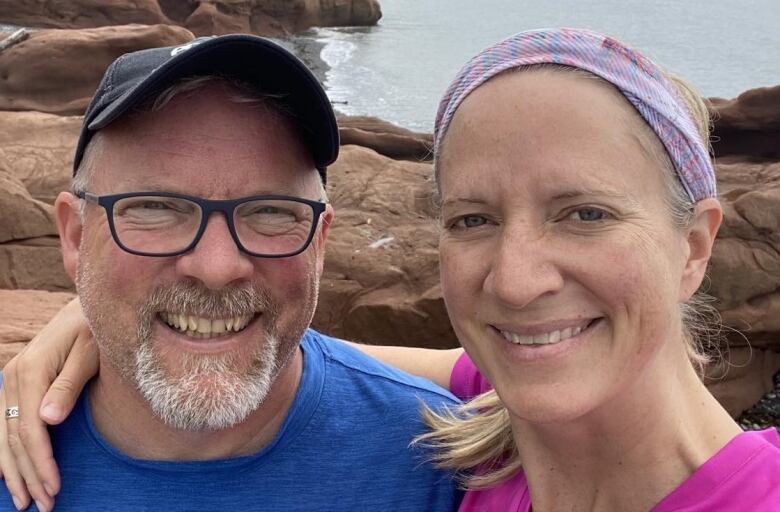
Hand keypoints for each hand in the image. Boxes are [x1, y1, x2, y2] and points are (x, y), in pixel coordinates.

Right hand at [0, 297, 98, 510]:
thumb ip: (70, 384)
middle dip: (28, 475)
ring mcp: (11, 379)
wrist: (87, 306)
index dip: (40, 462)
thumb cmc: (96, 329)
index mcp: (32, 370)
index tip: (53, 488)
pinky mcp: (16, 382)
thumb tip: (48, 419)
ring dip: (13, 471)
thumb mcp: (91, 352)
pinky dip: (3, 453)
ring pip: (3, 435)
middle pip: (14, 438)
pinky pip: (2, 424)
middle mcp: (14, 376)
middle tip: (43, 506)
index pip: (30, 428)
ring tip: (24, 502)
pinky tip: (6, 475)